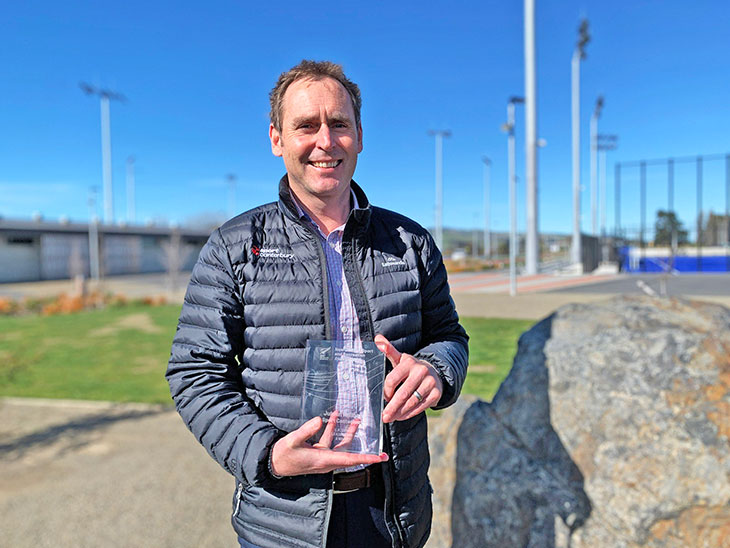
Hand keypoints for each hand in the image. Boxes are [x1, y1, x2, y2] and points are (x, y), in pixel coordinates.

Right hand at [270, 412, 387, 476]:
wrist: (273, 464)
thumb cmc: (283, 455)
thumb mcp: (292, 441)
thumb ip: (306, 430)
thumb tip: (319, 420)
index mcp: (323, 460)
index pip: (350, 459)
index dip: (366, 458)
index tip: (380, 458)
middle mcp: (326, 461)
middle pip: (350, 454)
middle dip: (364, 448)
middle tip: (380, 449)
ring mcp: (322, 458)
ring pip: (341, 446)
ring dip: (348, 433)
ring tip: (355, 419)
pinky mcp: (317, 454)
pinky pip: (330, 443)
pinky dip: (333, 431)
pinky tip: (333, 418)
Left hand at [375, 334, 442, 422]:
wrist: (434, 372)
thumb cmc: (411, 369)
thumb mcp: (400, 359)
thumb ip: (388, 350)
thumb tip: (377, 339)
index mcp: (409, 362)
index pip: (392, 380)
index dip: (386, 392)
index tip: (384, 398)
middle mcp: (421, 371)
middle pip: (402, 394)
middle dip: (391, 407)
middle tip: (384, 417)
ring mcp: (430, 383)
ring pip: (411, 402)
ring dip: (400, 413)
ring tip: (392, 418)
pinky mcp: (436, 393)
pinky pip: (421, 407)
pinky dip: (410, 414)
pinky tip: (402, 416)